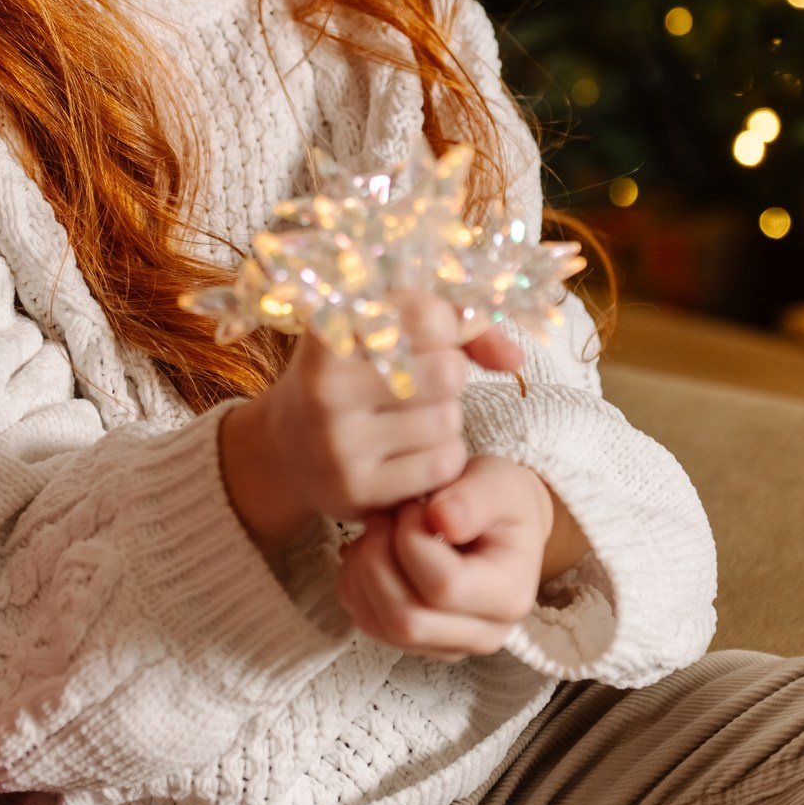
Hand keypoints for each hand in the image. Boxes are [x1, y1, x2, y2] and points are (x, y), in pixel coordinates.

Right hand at [219, 297, 522, 558]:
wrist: (288, 445)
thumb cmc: (353, 374)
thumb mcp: (385, 332)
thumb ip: (456, 329)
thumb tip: (515, 359)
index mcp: (330, 330)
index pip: (430, 315)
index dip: (447, 325)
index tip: (430, 334)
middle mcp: (326, 384)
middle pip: (447, 370)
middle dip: (449, 375)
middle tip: (419, 381)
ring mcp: (338, 441)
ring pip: (448, 420)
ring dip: (446, 418)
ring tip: (410, 418)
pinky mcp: (356, 488)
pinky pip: (442, 466)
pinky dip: (441, 457)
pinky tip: (411, 451)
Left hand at [336, 454, 586, 660]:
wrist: (498, 522)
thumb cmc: (498, 500)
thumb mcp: (497, 482)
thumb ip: (473, 497)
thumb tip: (443, 520)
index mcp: (509, 596)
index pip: (444, 587)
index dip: (412, 541)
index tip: (410, 503)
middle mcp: (483, 634)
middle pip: (408, 620)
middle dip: (379, 560)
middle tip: (383, 516)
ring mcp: (448, 646)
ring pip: (382, 626)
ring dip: (364, 572)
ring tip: (378, 529)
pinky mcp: (418, 641)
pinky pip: (370, 623)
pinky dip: (357, 585)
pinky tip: (371, 549)